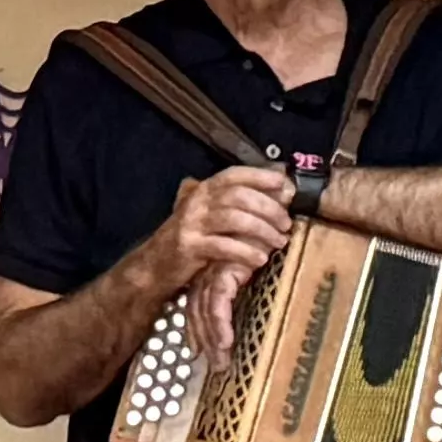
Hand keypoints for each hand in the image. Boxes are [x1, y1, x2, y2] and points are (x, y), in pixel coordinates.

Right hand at [150, 167, 299, 350]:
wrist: (154, 266)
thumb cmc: (191, 240)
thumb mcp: (209, 216)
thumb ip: (236, 202)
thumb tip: (278, 189)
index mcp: (203, 190)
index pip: (234, 175)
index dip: (261, 176)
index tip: (285, 184)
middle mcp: (197, 202)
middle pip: (240, 196)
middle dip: (269, 208)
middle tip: (286, 223)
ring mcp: (192, 224)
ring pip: (235, 219)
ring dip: (262, 230)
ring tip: (279, 241)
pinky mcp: (190, 247)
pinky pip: (224, 247)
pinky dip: (246, 252)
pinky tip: (260, 259)